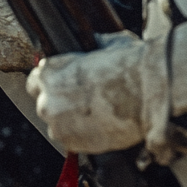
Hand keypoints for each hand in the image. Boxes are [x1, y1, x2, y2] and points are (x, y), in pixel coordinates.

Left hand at [26, 33, 148, 153]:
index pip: (36, 82)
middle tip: (85, 102)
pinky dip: (84, 136)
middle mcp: (47, 99)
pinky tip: (101, 126)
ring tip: (97, 115)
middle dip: (62, 104)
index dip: (52, 84)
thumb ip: (89, 48)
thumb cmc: (131, 65)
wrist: (151, 92)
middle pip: (45, 104)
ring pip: (57, 125)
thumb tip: (92, 43)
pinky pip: (72, 141)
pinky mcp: (73, 143)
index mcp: (50, 71)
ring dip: (71, 122)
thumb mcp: (106, 44)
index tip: (65, 88)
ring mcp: (58, 124)